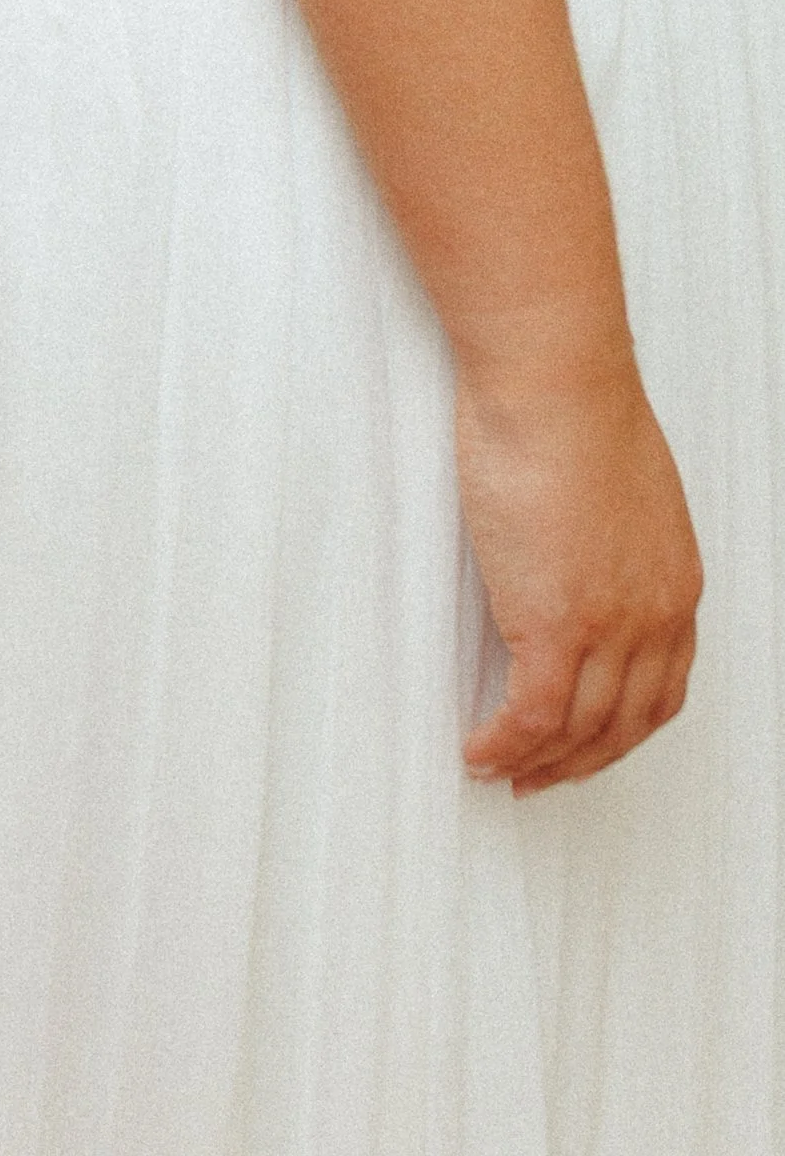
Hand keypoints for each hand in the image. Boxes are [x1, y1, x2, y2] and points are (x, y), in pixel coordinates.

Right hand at [455, 350, 700, 793]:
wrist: (554, 380)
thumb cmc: (572, 404)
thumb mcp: (616, 486)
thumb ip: (606, 536)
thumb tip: (571, 550)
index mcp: (675, 581)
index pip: (662, 686)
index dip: (621, 726)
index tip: (588, 738)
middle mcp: (655, 615)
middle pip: (626, 723)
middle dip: (582, 761)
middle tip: (542, 775)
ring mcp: (610, 625)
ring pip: (580, 731)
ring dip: (537, 762)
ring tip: (500, 767)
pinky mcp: (556, 624)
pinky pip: (532, 716)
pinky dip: (505, 744)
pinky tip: (481, 748)